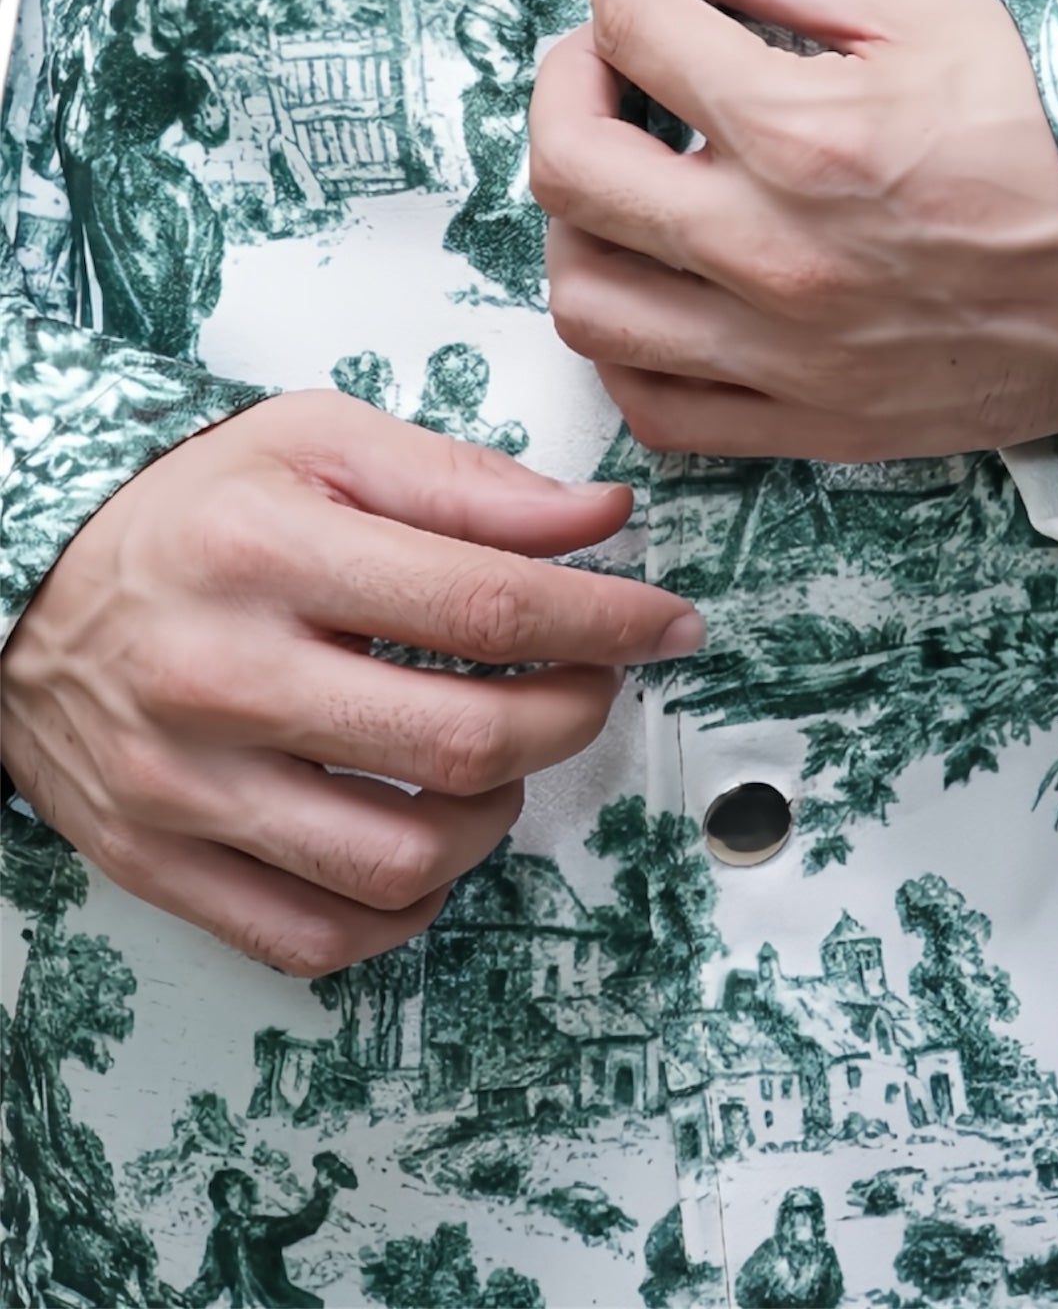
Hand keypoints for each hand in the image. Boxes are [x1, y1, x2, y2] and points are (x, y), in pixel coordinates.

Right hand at [0, 392, 702, 974]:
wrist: (29, 581)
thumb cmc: (193, 509)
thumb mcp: (323, 444)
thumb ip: (467, 483)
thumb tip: (598, 518)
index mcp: (270, 551)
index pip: (489, 603)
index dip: (608, 619)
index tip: (667, 623)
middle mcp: (221, 674)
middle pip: (463, 741)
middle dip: (572, 716)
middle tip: (591, 684)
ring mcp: (185, 785)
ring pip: (401, 858)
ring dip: (494, 817)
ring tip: (497, 760)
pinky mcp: (160, 863)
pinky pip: (317, 937)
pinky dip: (404, 904)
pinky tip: (425, 836)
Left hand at [530, 0, 1057, 459]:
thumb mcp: (932, 13)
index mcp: (804, 132)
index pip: (635, 27)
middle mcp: (771, 251)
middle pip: (568, 167)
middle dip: (564, 83)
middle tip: (607, 56)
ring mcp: (781, 351)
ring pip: (585, 299)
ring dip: (578, 222)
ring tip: (627, 178)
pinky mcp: (806, 422)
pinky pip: (654, 406)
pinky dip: (625, 346)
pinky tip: (658, 288)